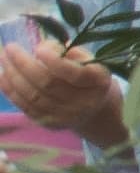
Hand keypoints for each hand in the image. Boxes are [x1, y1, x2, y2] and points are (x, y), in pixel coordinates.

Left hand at [0, 38, 124, 153]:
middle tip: (9, 48)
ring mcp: (66, 116)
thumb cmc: (88, 74)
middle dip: (24, 64)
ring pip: (33, 96)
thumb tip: (40, 49)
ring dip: (13, 76)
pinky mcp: (50, 123)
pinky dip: (11, 91)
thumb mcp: (89, 58)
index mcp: (98, 81)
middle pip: (48, 84)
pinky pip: (26, 106)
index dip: (54, 61)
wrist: (94, 108)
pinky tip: (3, 77)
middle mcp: (84, 102)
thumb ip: (68, 51)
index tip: (38, 48)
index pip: (74, 73)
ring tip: (3, 59)